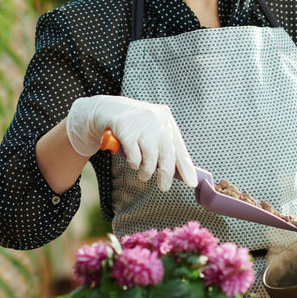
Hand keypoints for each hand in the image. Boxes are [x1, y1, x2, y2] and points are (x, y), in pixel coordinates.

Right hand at [65, 95, 197, 190]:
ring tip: (143, 175)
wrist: (104, 110)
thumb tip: (174, 171)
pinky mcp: (124, 126)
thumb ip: (162, 146)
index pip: (179, 146)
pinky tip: (132, 162)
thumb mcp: (150, 130)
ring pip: (151, 155)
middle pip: (167, 152)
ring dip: (147, 170)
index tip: (192, 182)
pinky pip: (134, 154)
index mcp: (166, 119)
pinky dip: (134, 163)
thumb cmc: (132, 125)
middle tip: (164, 187)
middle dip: (166, 174)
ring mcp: (140, 121)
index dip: (186, 166)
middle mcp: (156, 118)